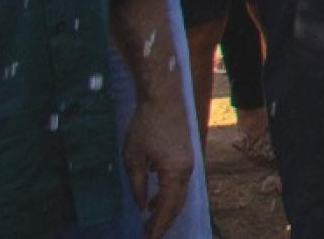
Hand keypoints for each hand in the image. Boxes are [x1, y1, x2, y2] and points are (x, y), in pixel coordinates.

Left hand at [120, 89, 192, 238]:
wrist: (164, 98)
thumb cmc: (146, 126)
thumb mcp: (134, 157)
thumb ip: (138, 185)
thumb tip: (142, 206)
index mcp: (175, 172)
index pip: (168, 207)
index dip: (158, 225)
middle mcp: (187, 170)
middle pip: (178, 203)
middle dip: (164, 221)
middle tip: (149, 235)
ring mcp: (189, 161)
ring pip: (180, 193)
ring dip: (166, 208)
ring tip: (149, 221)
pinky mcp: (187, 155)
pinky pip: (179, 182)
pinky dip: (169, 195)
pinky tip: (155, 198)